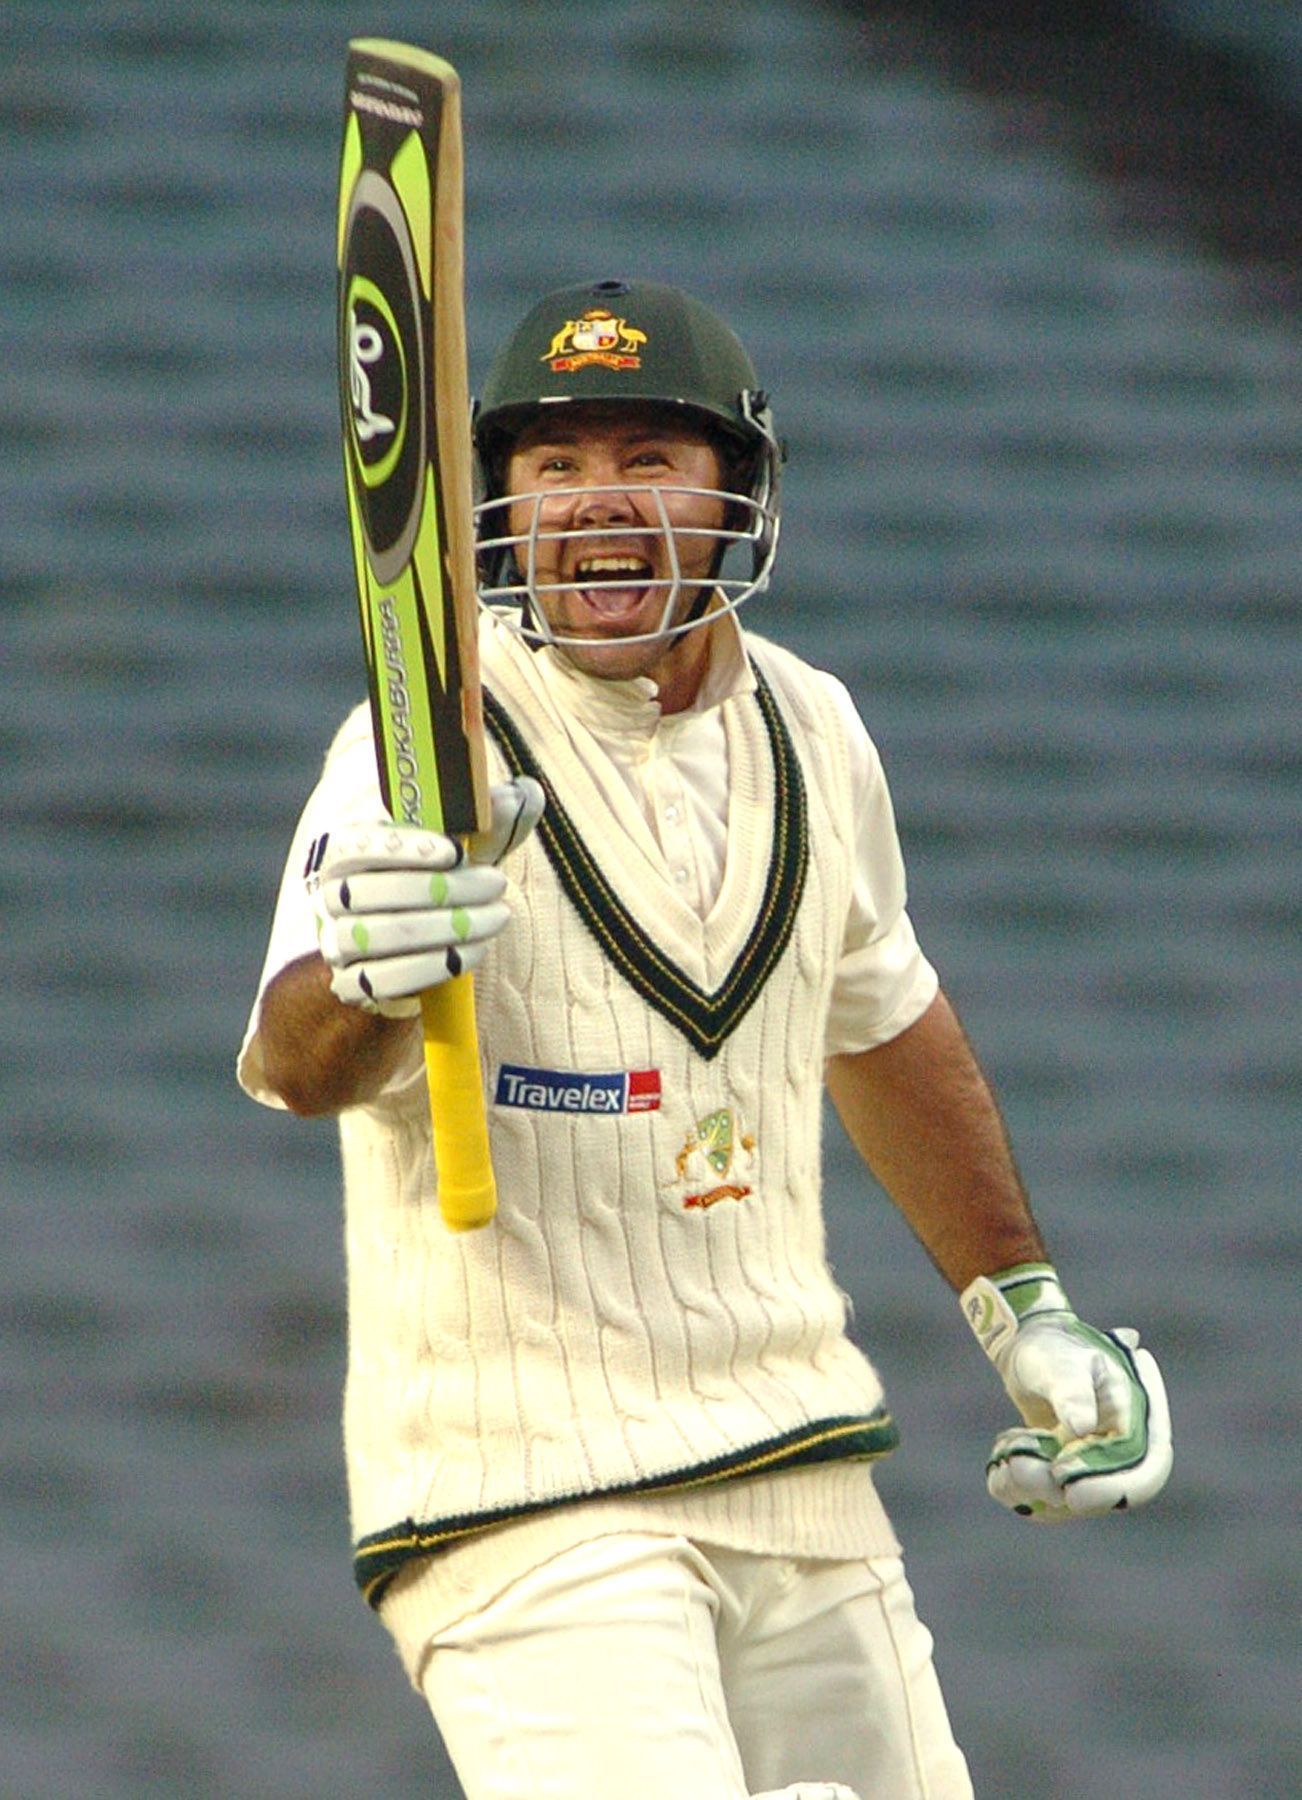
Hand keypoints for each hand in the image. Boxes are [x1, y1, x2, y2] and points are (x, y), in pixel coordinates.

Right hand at [309, 778, 543, 1014]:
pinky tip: (473, 952)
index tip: (455, 851)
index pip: (354, 845)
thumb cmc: (440, 881)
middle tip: (498, 884)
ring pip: (383, 935)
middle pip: (374, 892)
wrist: (415, 944)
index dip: (401, 848)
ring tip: (497, 917)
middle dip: (445, 889)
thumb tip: (524, 795)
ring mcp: (336, 943)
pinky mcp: (351, 984)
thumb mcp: (463, 849)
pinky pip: (386, 979)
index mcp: (342, 853)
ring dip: (448, 927)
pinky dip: (434, 966)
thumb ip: (490, 821)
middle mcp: (330, 896)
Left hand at [961, 1264, 1171, 1522]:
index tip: (1072, 1491)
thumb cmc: (1054, 1349)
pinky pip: (1040, 1501)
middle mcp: (1119, 1452)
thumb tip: (1082, 1427)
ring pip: (1067, 1505)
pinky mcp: (1061, 1477)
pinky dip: (1015, 1488)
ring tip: (1006, 1452)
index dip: (1113, 1489)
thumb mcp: (1064, 1361)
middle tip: (1019, 1466)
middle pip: (1105, 1498)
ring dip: (1030, 1489)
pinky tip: (1001, 1456)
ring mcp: (1090, 1468)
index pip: (1146, 1470)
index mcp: (1137, 1421)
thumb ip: (1073, 1391)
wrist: (1029, 1352)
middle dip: (1059, 1493)